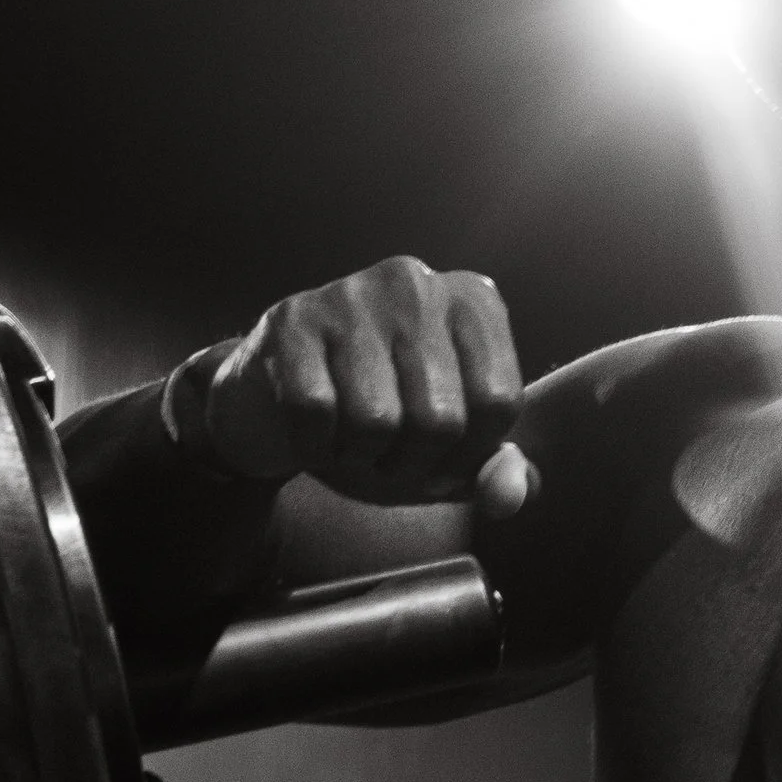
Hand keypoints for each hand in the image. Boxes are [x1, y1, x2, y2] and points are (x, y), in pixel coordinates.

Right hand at [176, 257, 533, 509]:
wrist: (272, 401)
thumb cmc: (378, 418)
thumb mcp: (448, 450)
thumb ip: (493, 471)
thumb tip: (509, 496)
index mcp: (475, 302)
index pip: (500, 403)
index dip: (470, 456)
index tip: (440, 459)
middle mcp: (418, 284)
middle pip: (441, 418)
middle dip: (412, 464)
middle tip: (388, 458)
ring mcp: (352, 294)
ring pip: (376, 420)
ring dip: (361, 458)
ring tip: (353, 444)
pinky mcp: (292, 319)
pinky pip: (315, 411)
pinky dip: (314, 447)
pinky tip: (315, 436)